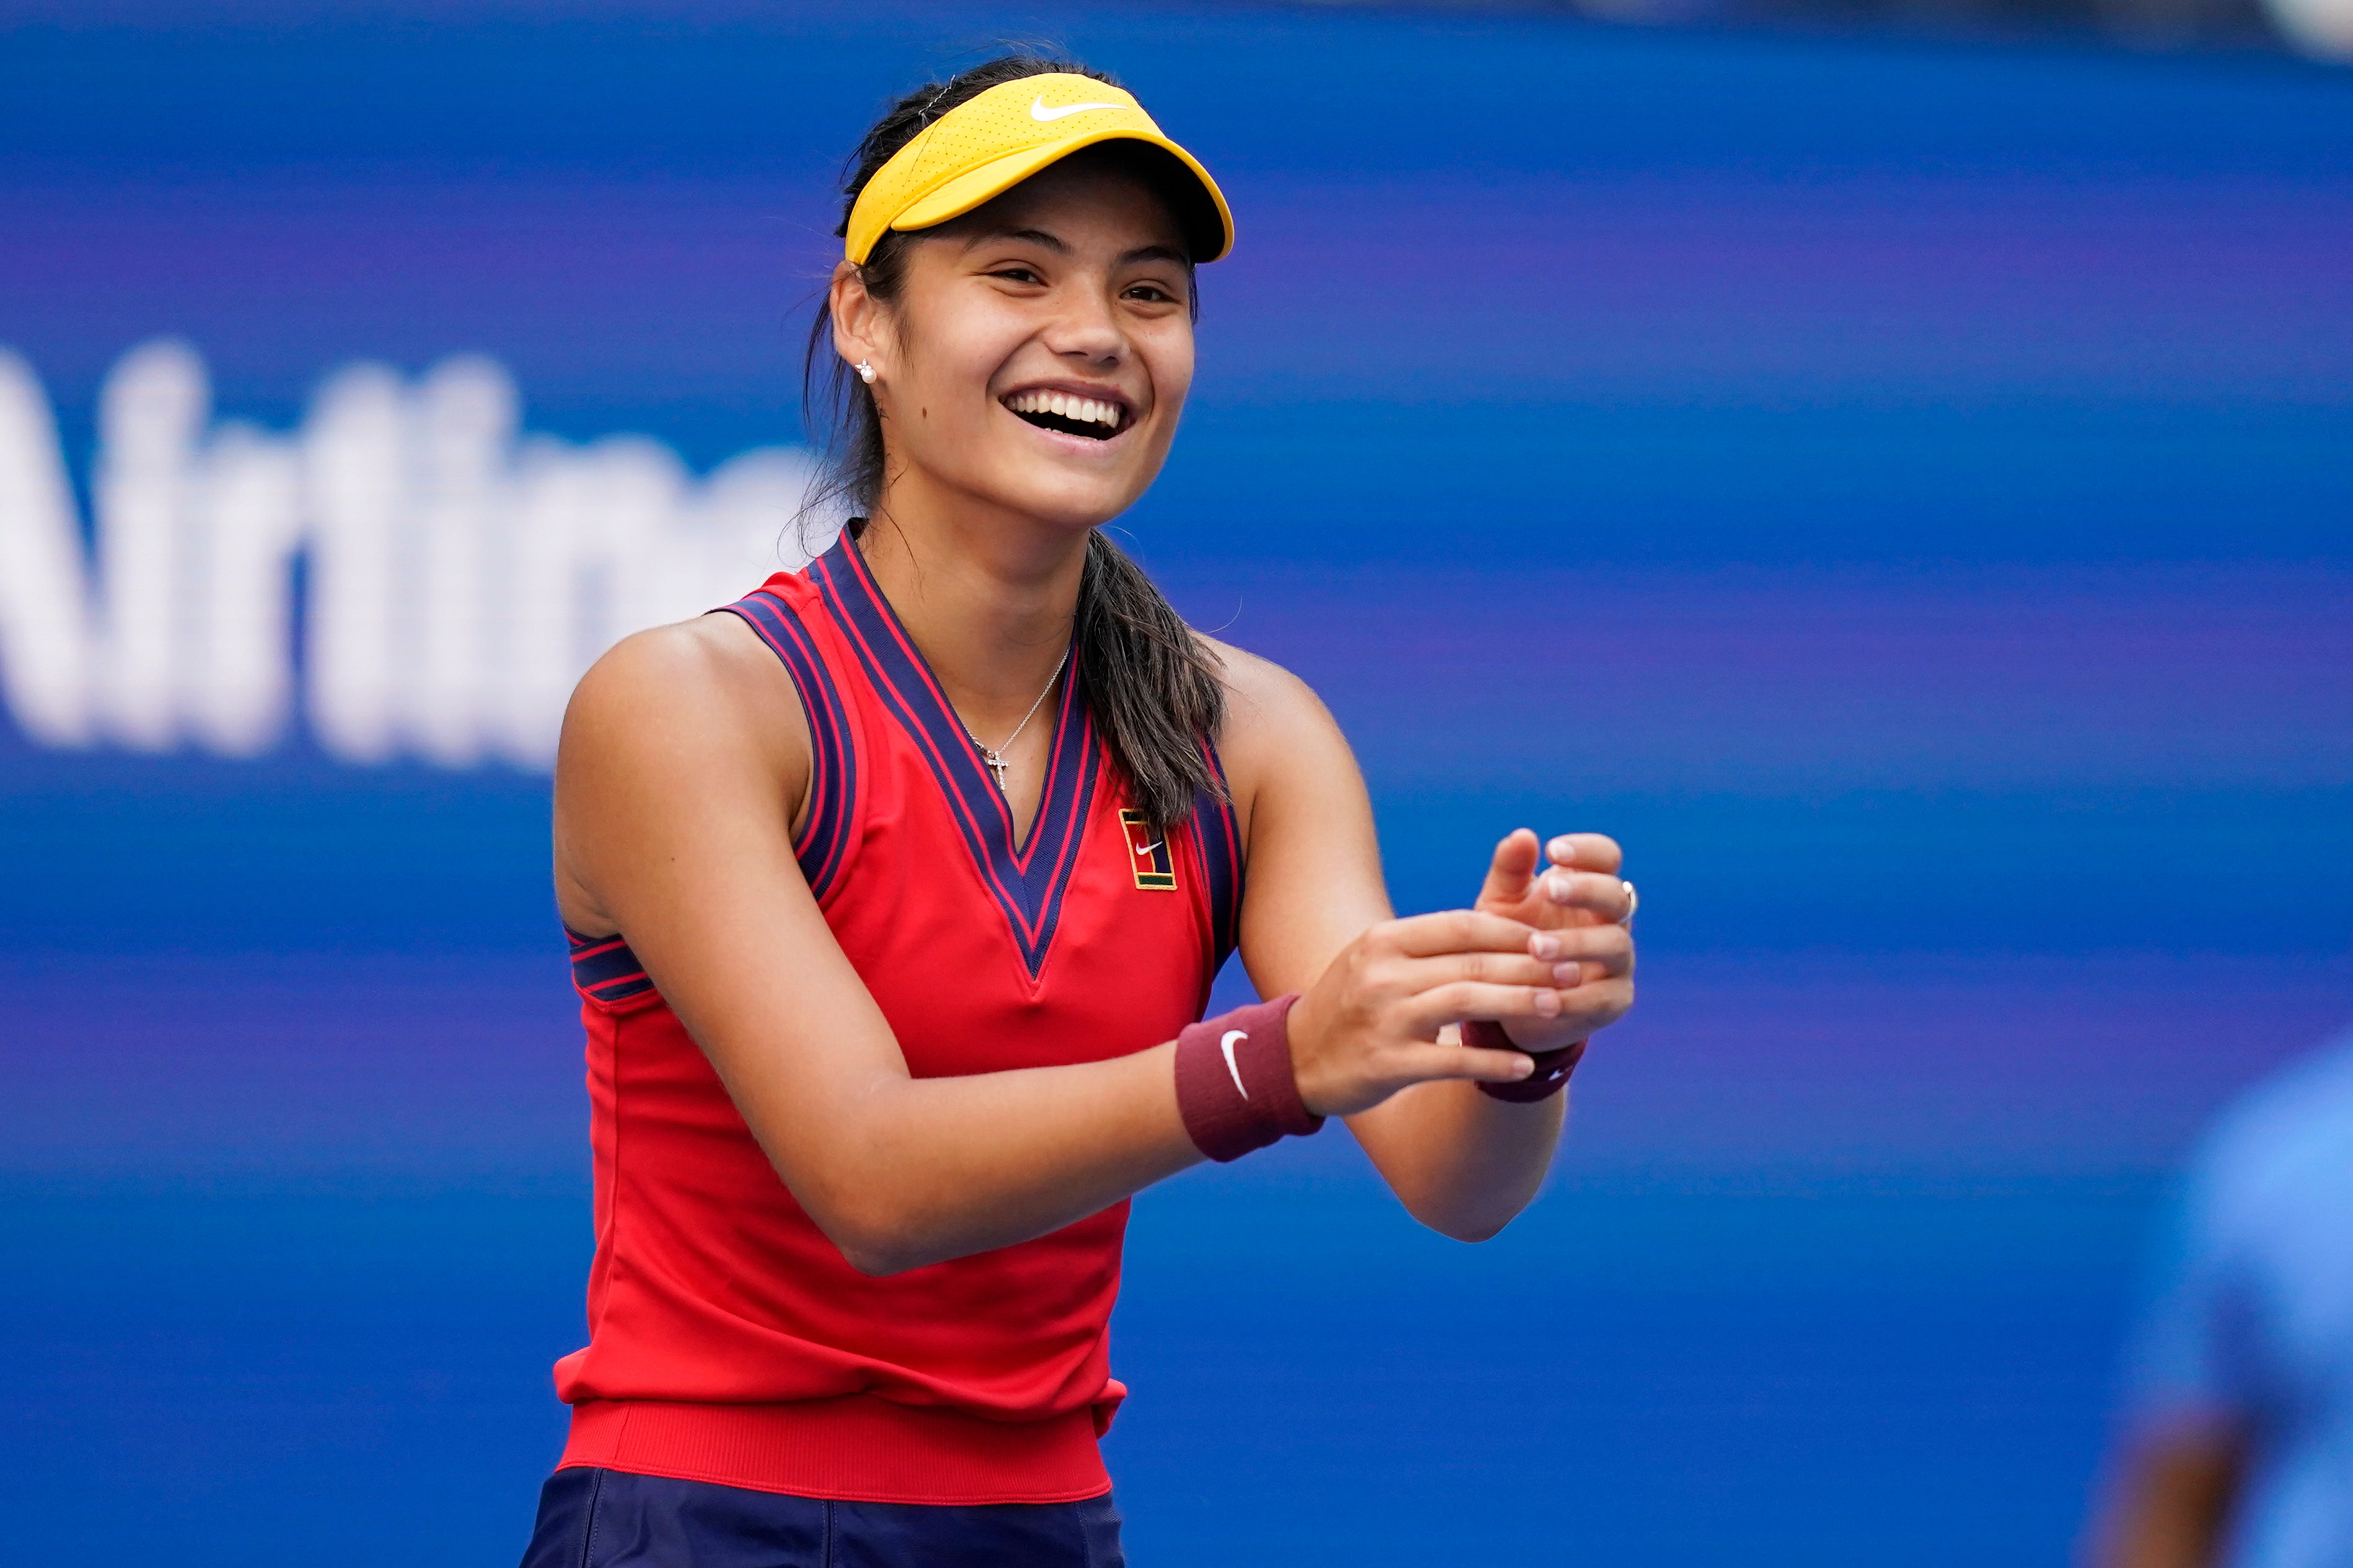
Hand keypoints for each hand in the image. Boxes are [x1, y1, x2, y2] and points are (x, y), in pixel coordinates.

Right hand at [1286, 910, 1584, 1117]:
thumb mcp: (1374, 959)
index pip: (1462, 926)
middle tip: (1573, 970)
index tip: (1550, 938)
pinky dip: (1493, 1063)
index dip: (1513, 931)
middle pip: (1474, 963)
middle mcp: (1384, 975)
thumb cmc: (1348, 1004)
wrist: (1294, 1059)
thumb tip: (1499, 928)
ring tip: (1559, 1007)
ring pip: (1469, 1003)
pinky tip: (1524, 1067)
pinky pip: (1454, 1061)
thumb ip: (1427, 944)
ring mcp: (1386, 1019)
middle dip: (1530, 966)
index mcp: (1384, 941)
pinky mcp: (1389, 1064)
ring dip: (1521, 1005)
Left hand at [1471, 829, 1635, 1052]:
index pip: (1605, 856)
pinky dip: (1575, 997)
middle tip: (1552, 891)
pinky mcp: (1614, 999)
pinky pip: (1604, 997)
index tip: (1553, 849)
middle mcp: (1611, 920)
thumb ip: (1510, 870)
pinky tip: (1545, 998)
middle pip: (1617, 895)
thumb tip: (1522, 835)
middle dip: (1586, 891)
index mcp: (1588, 887)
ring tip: (1536, 947)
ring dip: (1577, 944)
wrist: (1511, 997)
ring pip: (1615, 944)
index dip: (1587, 850)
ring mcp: (1618, 959)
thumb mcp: (1502, 902)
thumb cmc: (1510, 937)